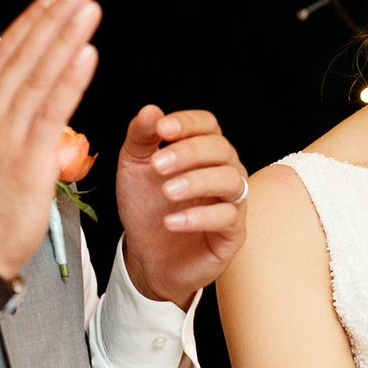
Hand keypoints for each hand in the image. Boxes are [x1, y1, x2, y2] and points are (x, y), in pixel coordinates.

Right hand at [0, 0, 101, 278]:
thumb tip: (22, 108)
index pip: (4, 55)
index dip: (31, 23)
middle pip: (23, 56)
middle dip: (54, 18)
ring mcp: (3, 136)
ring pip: (39, 75)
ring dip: (67, 37)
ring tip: (90, 9)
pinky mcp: (25, 159)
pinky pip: (52, 110)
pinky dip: (71, 78)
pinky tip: (88, 53)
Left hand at [116, 107, 247, 307]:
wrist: (148, 257)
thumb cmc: (147, 208)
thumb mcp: (134, 167)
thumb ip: (142, 137)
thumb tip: (151, 110)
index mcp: (203, 151)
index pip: (208, 125)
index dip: (187, 123)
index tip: (161, 129)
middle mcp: (224, 171)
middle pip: (221, 149)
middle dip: (189, 153)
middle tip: (158, 165)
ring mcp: (232, 202)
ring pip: (231, 180)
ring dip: (198, 182)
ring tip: (168, 192)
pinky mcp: (233, 233)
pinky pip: (228, 218)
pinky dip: (199, 217)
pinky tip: (172, 221)